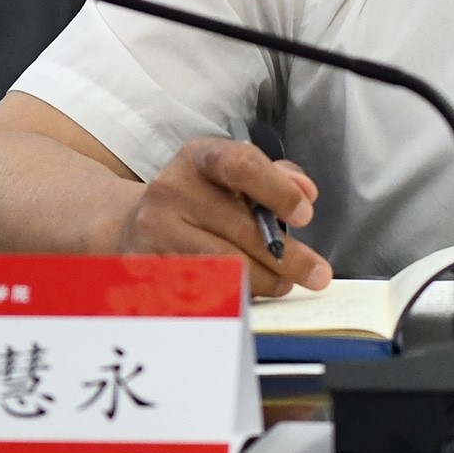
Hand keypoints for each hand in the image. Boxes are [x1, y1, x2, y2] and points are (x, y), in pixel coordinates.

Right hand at [117, 137, 329, 297]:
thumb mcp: (233, 176)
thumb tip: (305, 192)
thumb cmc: (201, 200)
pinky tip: (247, 293)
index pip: (242, 165)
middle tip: (316, 273)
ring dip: (264, 281)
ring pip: (224, 265)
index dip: (279, 191)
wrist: (137, 224)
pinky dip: (233, 294)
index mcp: (199, 158)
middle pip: (239, 228)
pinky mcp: (148, 267)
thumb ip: (276, 177)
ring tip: (282, 284)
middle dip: (288, 257)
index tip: (306, 215)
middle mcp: (172, 189)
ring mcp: (155, 230)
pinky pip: (202, 288)